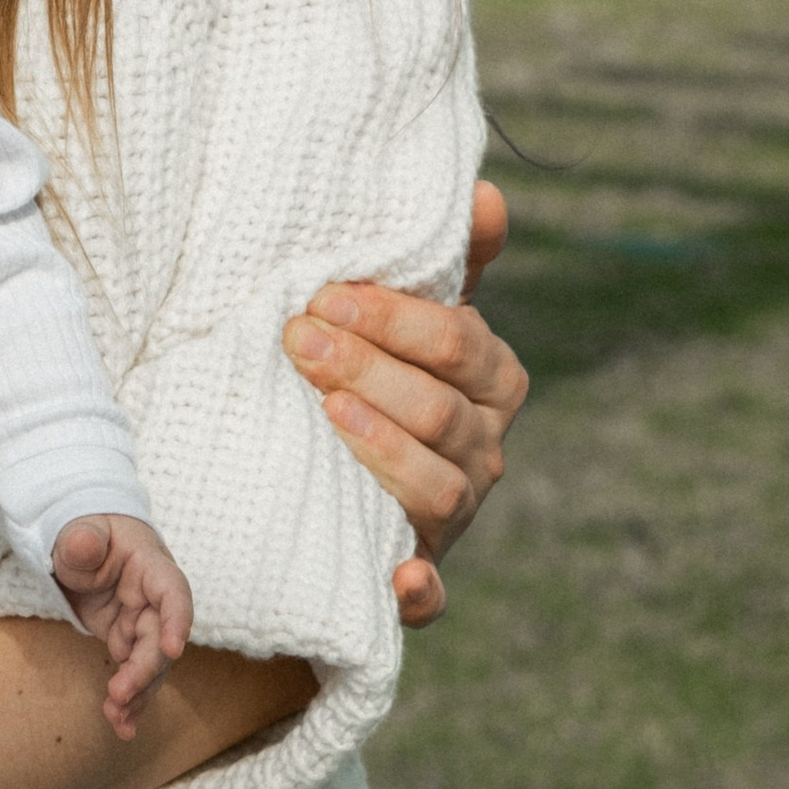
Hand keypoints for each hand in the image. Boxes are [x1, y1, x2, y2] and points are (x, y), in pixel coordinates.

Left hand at [50, 514, 193, 735]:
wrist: (85, 545)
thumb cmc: (87, 532)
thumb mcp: (78, 531)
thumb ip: (82, 539)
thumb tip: (82, 543)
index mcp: (150, 567)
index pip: (174, 592)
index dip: (177, 620)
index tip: (173, 648)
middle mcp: (155, 601)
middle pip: (161, 639)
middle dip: (144, 670)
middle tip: (119, 694)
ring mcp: (144, 624)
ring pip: (151, 665)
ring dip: (138, 694)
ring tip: (118, 720)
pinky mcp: (129, 642)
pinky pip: (135, 674)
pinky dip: (130, 700)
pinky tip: (121, 726)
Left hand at [285, 178, 528, 623]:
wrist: (333, 484)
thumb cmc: (376, 377)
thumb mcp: (406, 320)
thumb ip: (447, 262)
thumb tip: (486, 192)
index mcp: (490, 381)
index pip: (460, 342)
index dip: (395, 317)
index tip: (324, 292)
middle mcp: (483, 449)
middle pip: (442, 410)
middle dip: (370, 370)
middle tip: (298, 339)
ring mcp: (456, 518)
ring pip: (441, 486)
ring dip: (386, 450)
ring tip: (326, 412)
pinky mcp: (423, 580)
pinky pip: (432, 595)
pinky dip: (419, 589)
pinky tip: (397, 574)